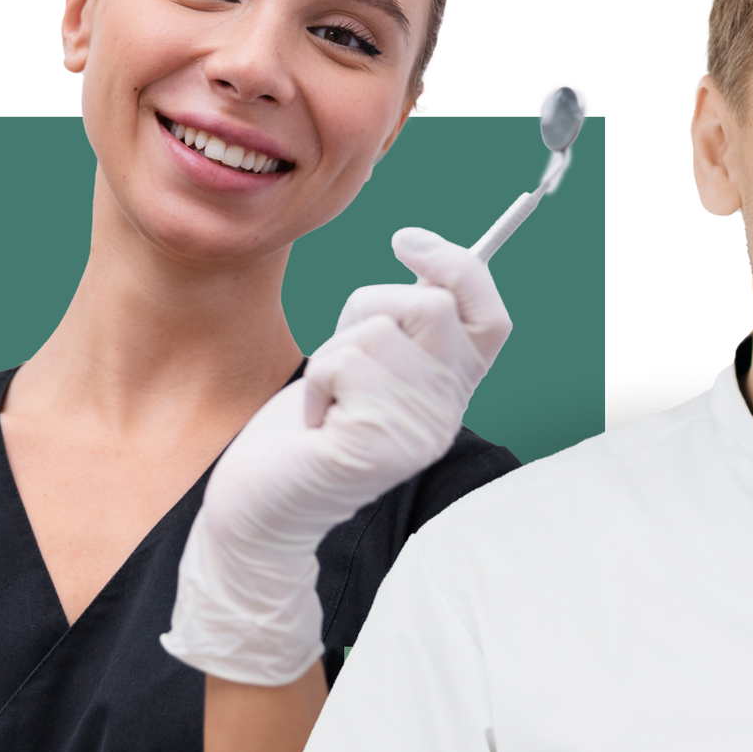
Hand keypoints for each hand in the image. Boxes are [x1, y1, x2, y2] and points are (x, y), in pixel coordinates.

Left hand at [161, 230, 509, 685]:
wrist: (262, 508)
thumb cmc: (307, 431)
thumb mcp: (369, 365)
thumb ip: (405, 324)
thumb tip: (428, 255)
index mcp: (452, 393)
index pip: (491, 318)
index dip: (459, 268)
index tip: (404, 243)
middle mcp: (446, 416)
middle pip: (432, 307)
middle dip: (368, 309)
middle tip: (340, 359)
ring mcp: (416, 434)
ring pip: (378, 330)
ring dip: (333, 354)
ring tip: (327, 403)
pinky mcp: (375, 445)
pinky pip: (343, 364)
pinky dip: (316, 383)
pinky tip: (316, 424)